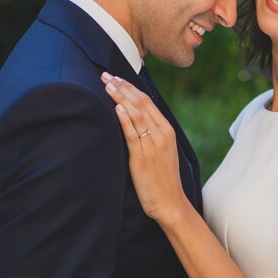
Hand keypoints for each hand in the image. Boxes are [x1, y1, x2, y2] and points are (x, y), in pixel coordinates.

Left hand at [101, 73, 185, 224]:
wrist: (171, 202)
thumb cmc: (164, 180)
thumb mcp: (162, 152)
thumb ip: (151, 135)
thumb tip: (133, 122)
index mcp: (167, 130)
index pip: (148, 101)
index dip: (130, 87)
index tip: (117, 78)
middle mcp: (162, 134)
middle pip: (140, 103)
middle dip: (122, 87)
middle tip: (106, 75)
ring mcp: (153, 145)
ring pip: (135, 114)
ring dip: (120, 97)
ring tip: (107, 85)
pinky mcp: (143, 157)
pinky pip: (133, 134)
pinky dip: (125, 118)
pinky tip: (117, 107)